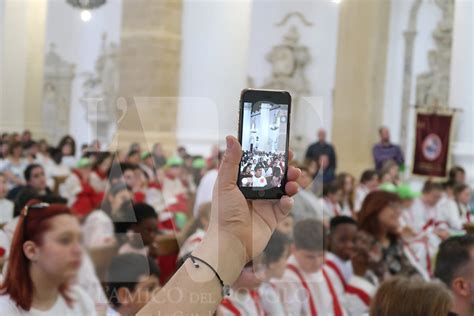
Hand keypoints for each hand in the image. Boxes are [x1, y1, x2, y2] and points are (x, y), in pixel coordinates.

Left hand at [194, 136, 299, 283]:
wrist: (231, 243)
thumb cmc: (223, 214)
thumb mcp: (225, 184)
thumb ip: (230, 161)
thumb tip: (231, 137)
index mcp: (242, 182)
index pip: (259, 164)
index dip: (270, 156)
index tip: (281, 148)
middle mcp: (254, 192)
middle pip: (275, 175)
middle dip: (286, 169)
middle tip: (292, 164)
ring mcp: (265, 205)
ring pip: (283, 189)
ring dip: (291, 183)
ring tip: (294, 181)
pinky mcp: (273, 218)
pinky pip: (285, 207)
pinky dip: (289, 202)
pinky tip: (287, 200)